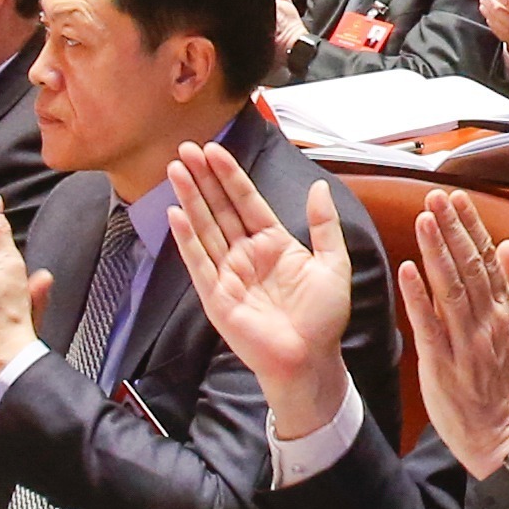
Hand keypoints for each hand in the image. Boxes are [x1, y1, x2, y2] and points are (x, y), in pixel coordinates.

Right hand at [163, 140, 355, 431]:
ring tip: (176, 169)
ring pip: (205, 228)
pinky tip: (175, 213)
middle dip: (203, 178)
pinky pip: (198, 263)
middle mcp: (247, 255)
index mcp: (273, 243)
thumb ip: (325, 225)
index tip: (215, 149)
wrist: (311, 360)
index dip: (230, 175)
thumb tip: (319, 187)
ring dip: (190, 199)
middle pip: (220, 208)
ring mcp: (229, 274)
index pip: (246, 201)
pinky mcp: (216, 297)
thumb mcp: (333, 264)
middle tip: (187, 148)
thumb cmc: (323, 319)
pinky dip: (187, 239)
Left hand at [397, 189, 508, 479]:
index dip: (471, 226)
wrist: (504, 434)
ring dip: (437, 252)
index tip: (456, 198)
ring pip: (451, 289)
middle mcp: (486, 321)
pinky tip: (408, 270)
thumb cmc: (506, 385)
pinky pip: (430, 326)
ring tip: (424, 219)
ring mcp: (465, 342)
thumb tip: (508, 246)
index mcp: (503, 312)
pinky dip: (419, 297)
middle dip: (452, 229)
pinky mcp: (443, 364)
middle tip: (437, 197)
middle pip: (469, 267)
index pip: (487, 259)